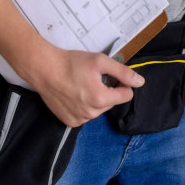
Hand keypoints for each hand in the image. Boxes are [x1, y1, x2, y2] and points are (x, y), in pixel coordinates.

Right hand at [25, 45, 144, 127]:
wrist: (44, 69)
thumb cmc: (72, 63)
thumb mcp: (101, 61)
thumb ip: (123, 73)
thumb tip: (140, 82)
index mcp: (101, 99)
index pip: (126, 95)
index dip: (122, 83)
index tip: (110, 75)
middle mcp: (91, 114)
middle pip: (112, 102)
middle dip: (107, 91)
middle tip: (92, 78)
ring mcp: (79, 120)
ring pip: (99, 109)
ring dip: (96, 99)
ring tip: (82, 86)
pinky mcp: (69, 122)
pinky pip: (85, 115)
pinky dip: (84, 106)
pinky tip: (74, 95)